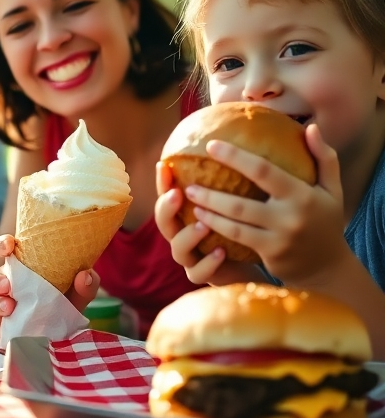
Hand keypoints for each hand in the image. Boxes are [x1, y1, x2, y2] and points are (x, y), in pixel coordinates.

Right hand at [0, 236, 99, 346]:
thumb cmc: (59, 305)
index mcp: (19, 269)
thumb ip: (84, 286)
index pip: (3, 249)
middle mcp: (2, 285)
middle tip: (8, 286)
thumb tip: (85, 276)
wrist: (48, 334)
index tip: (10, 245)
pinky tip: (4, 333)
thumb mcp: (74, 295)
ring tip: (9, 309)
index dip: (2, 244)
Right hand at [153, 161, 256, 285]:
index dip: (162, 181)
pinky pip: (199, 272)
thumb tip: (252, 140)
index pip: (167, 194)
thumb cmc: (243, 224)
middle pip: (163, 221)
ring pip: (178, 249)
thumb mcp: (237, 199)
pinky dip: (208, 263)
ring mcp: (191, 258)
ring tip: (202, 224)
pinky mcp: (204, 276)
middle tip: (178, 194)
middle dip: (166, 207)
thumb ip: (234, 176)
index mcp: (185, 214)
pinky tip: (222, 251)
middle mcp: (182, 234)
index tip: (165, 165)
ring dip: (187, 235)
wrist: (254, 262)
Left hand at [180, 125, 348, 283]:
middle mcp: (289, 217)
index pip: (263, 171)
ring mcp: (278, 238)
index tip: (210, 145)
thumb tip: (310, 127)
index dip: (235, 157)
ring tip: (190, 199)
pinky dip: (217, 228)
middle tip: (189, 183)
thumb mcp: (332, 190)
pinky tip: (199, 219)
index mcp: (302, 195)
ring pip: (234, 224)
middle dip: (211, 193)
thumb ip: (324, 158)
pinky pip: (237, 239)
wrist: (330, 268)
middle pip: (241, 203)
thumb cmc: (325, 221)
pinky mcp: (270, 255)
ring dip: (209, 212)